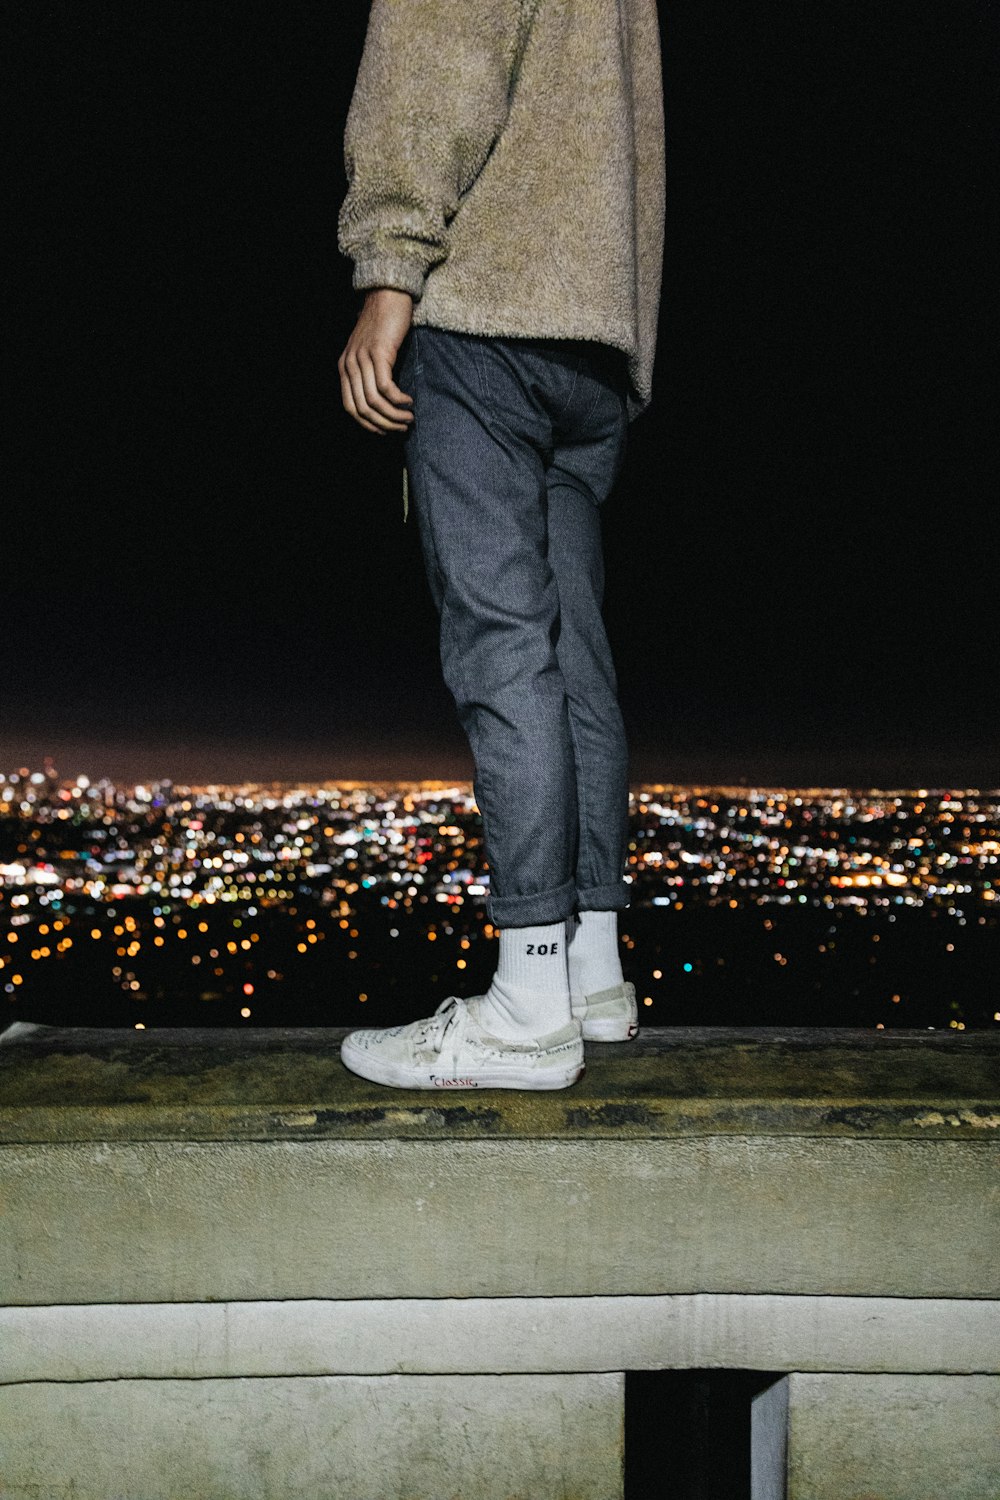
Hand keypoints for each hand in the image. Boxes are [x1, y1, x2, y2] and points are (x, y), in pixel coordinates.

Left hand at [338, 288, 414, 434]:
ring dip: (393, 416)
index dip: (368, 424)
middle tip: (401, 428)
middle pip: (362, 409)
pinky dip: (398, 400)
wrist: (388, 294)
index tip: (385, 431)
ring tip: (408, 419)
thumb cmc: (383, 323)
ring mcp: (363, 359)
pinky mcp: (379, 353)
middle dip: (383, 424)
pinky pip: (386, 387)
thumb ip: (367, 372)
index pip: (350, 407)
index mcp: (344, 367)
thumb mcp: (368, 351)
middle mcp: (349, 364)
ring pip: (375, 401)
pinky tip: (409, 401)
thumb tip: (380, 400)